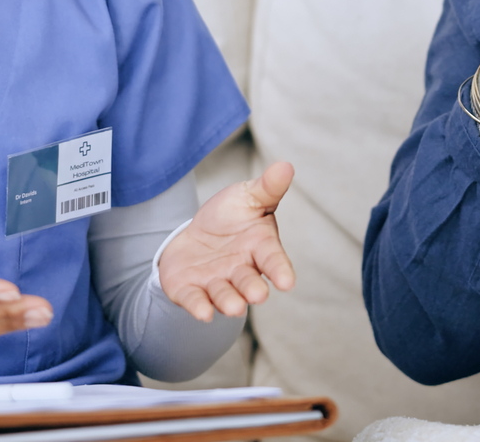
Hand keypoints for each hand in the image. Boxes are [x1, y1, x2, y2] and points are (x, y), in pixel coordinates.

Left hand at [158, 162, 296, 321]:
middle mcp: (241, 270)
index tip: (287, 282)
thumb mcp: (247, 197)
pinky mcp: (191, 290)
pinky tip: (203, 314)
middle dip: (252, 288)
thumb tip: (286, 166)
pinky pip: (195, 300)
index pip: (273, 259)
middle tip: (258, 295)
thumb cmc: (230, 217)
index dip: (280, 270)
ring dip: (228, 301)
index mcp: (259, 247)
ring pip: (224, 294)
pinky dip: (199, 307)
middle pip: (248, 281)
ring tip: (234, 307)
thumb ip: (267, 187)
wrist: (195, 235)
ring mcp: (217, 282)